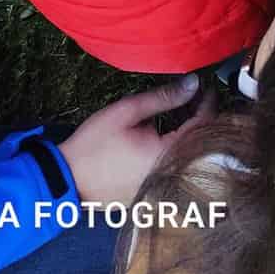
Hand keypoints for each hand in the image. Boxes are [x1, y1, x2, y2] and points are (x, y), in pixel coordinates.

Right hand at [57, 77, 206, 205]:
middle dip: (200, 115)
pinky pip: (174, 165)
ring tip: (182, 107)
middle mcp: (171, 175)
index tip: (205, 86)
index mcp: (168, 155)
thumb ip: (164, 97)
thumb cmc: (94, 144)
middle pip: (200, 141)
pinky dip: (176, 146)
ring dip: (189, 130)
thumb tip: (194, 83)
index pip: (203, 126)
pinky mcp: (153, 190)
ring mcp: (162, 186)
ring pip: (188, 154)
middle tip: (194, 93)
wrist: (66, 178)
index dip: (208, 103)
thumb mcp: (128, 111)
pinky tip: (169, 129)